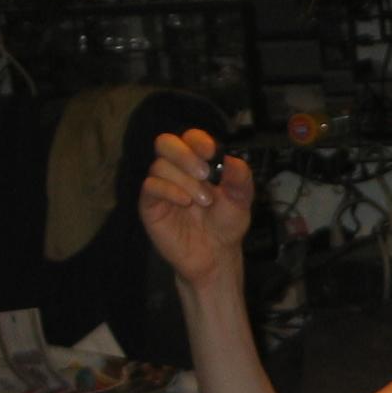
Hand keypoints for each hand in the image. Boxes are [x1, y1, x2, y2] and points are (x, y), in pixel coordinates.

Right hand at [138, 128, 252, 291]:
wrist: (216, 254)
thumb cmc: (226, 224)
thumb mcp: (241, 199)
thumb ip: (240, 178)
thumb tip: (233, 159)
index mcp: (198, 162)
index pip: (190, 138)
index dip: (198, 140)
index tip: (211, 153)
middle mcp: (176, 170)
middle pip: (165, 143)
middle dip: (185, 154)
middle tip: (205, 174)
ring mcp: (161, 186)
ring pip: (160, 166)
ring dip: (185, 181)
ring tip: (204, 201)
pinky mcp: (150, 204)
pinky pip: (150, 186)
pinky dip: (169, 190)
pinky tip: (185, 202)